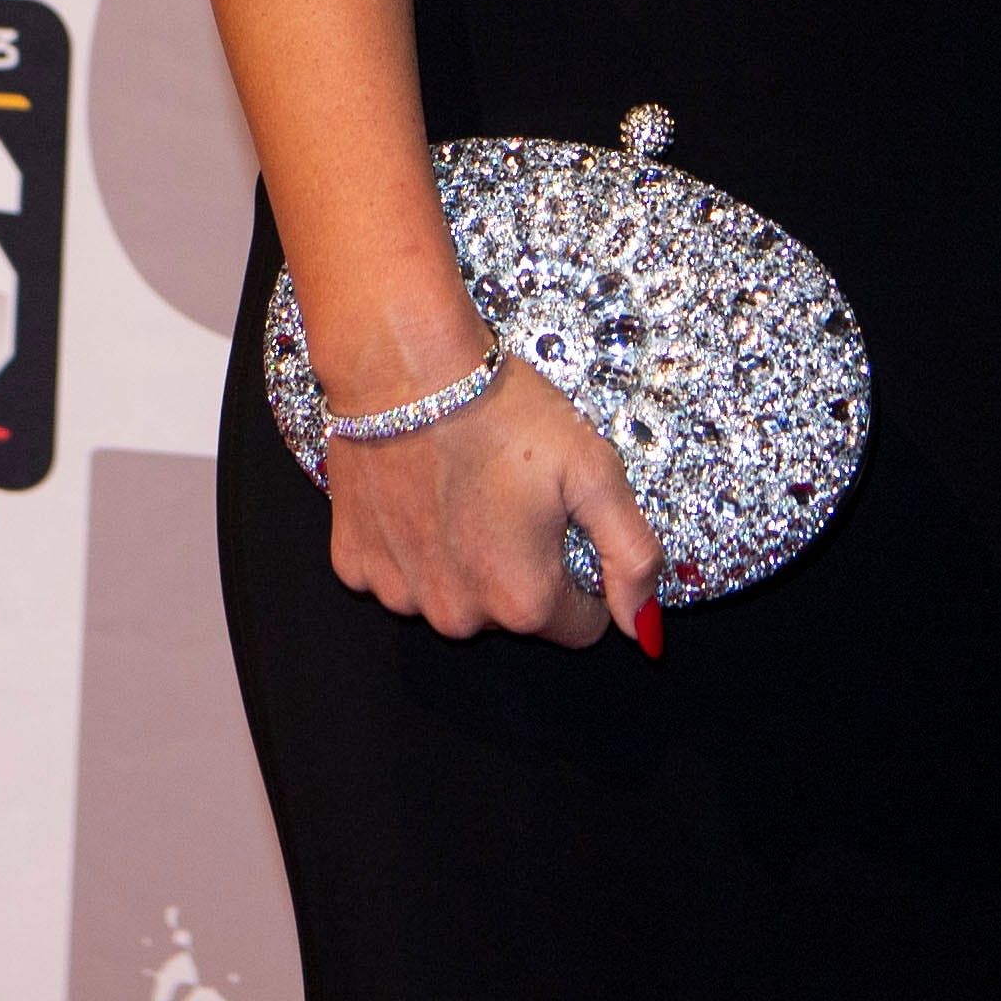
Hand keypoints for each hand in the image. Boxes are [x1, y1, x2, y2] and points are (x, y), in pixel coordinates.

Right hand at [317, 309, 661, 648]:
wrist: (406, 371)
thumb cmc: (501, 415)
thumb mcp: (594, 473)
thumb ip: (631, 557)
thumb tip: (645, 630)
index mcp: (523, 600)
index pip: (579, 627)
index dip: (583, 577)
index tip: (565, 525)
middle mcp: (458, 615)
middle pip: (513, 612)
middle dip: (523, 566)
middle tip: (514, 496)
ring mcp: (400, 594)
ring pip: (455, 596)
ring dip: (466, 559)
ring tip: (466, 490)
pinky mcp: (355, 566)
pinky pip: (401, 575)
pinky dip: (413, 547)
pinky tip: (421, 495)